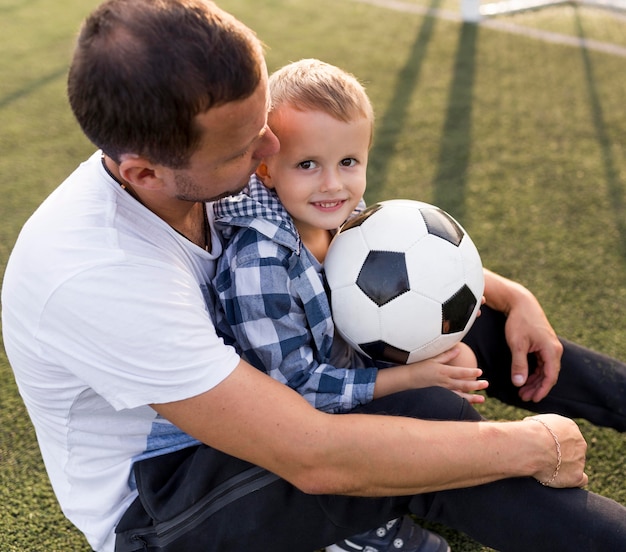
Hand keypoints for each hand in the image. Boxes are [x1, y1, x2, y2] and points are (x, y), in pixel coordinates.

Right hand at [406, 346, 488, 403]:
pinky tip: (469, 404)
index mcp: (443, 371)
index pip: (461, 372)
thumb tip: (458, 349)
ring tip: (482, 399)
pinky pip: (454, 399)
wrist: (408, 379)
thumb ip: (446, 355)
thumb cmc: (419, 367)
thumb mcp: (433, 359)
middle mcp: (445, 382)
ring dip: (472, 398)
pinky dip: (462, 402)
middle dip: (476, 385)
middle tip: (486, 384)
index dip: (471, 372)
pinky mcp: (440, 395)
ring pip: (460, 395)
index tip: (480, 371)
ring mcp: (443, 390)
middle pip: (463, 384)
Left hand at [482, 270, 561, 402]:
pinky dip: (534, 372)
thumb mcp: (517, 344)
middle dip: (536, 388)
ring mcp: (550, 347)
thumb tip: (519, 383)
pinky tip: (524, 379)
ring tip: (522, 391)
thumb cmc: (519, 322)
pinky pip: (541, 363)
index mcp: (551, 350)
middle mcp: (554, 349)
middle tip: (523, 398)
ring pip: (544, 370)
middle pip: (548, 375)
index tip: (532, 400)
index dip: (542, 390)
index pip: (550, 376)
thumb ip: (519, 364)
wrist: (521, 303)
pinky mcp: (544, 345)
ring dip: (534, 381)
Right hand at [525, 414, 587, 487]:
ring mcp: (580, 460)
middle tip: (545, 457)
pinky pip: (581, 480)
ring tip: (547, 468)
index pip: (567, 435)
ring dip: (564, 467)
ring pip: (576, 464)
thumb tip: (536, 433)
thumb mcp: (535, 421)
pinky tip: (561, 480)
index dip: (555, 442)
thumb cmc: (529, 433)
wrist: (532, 446)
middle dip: (561, 454)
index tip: (545, 446)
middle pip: (573, 450)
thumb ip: (543, 429)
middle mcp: (579, 442)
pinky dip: (572, 481)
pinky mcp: (576, 476)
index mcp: (569, 427)